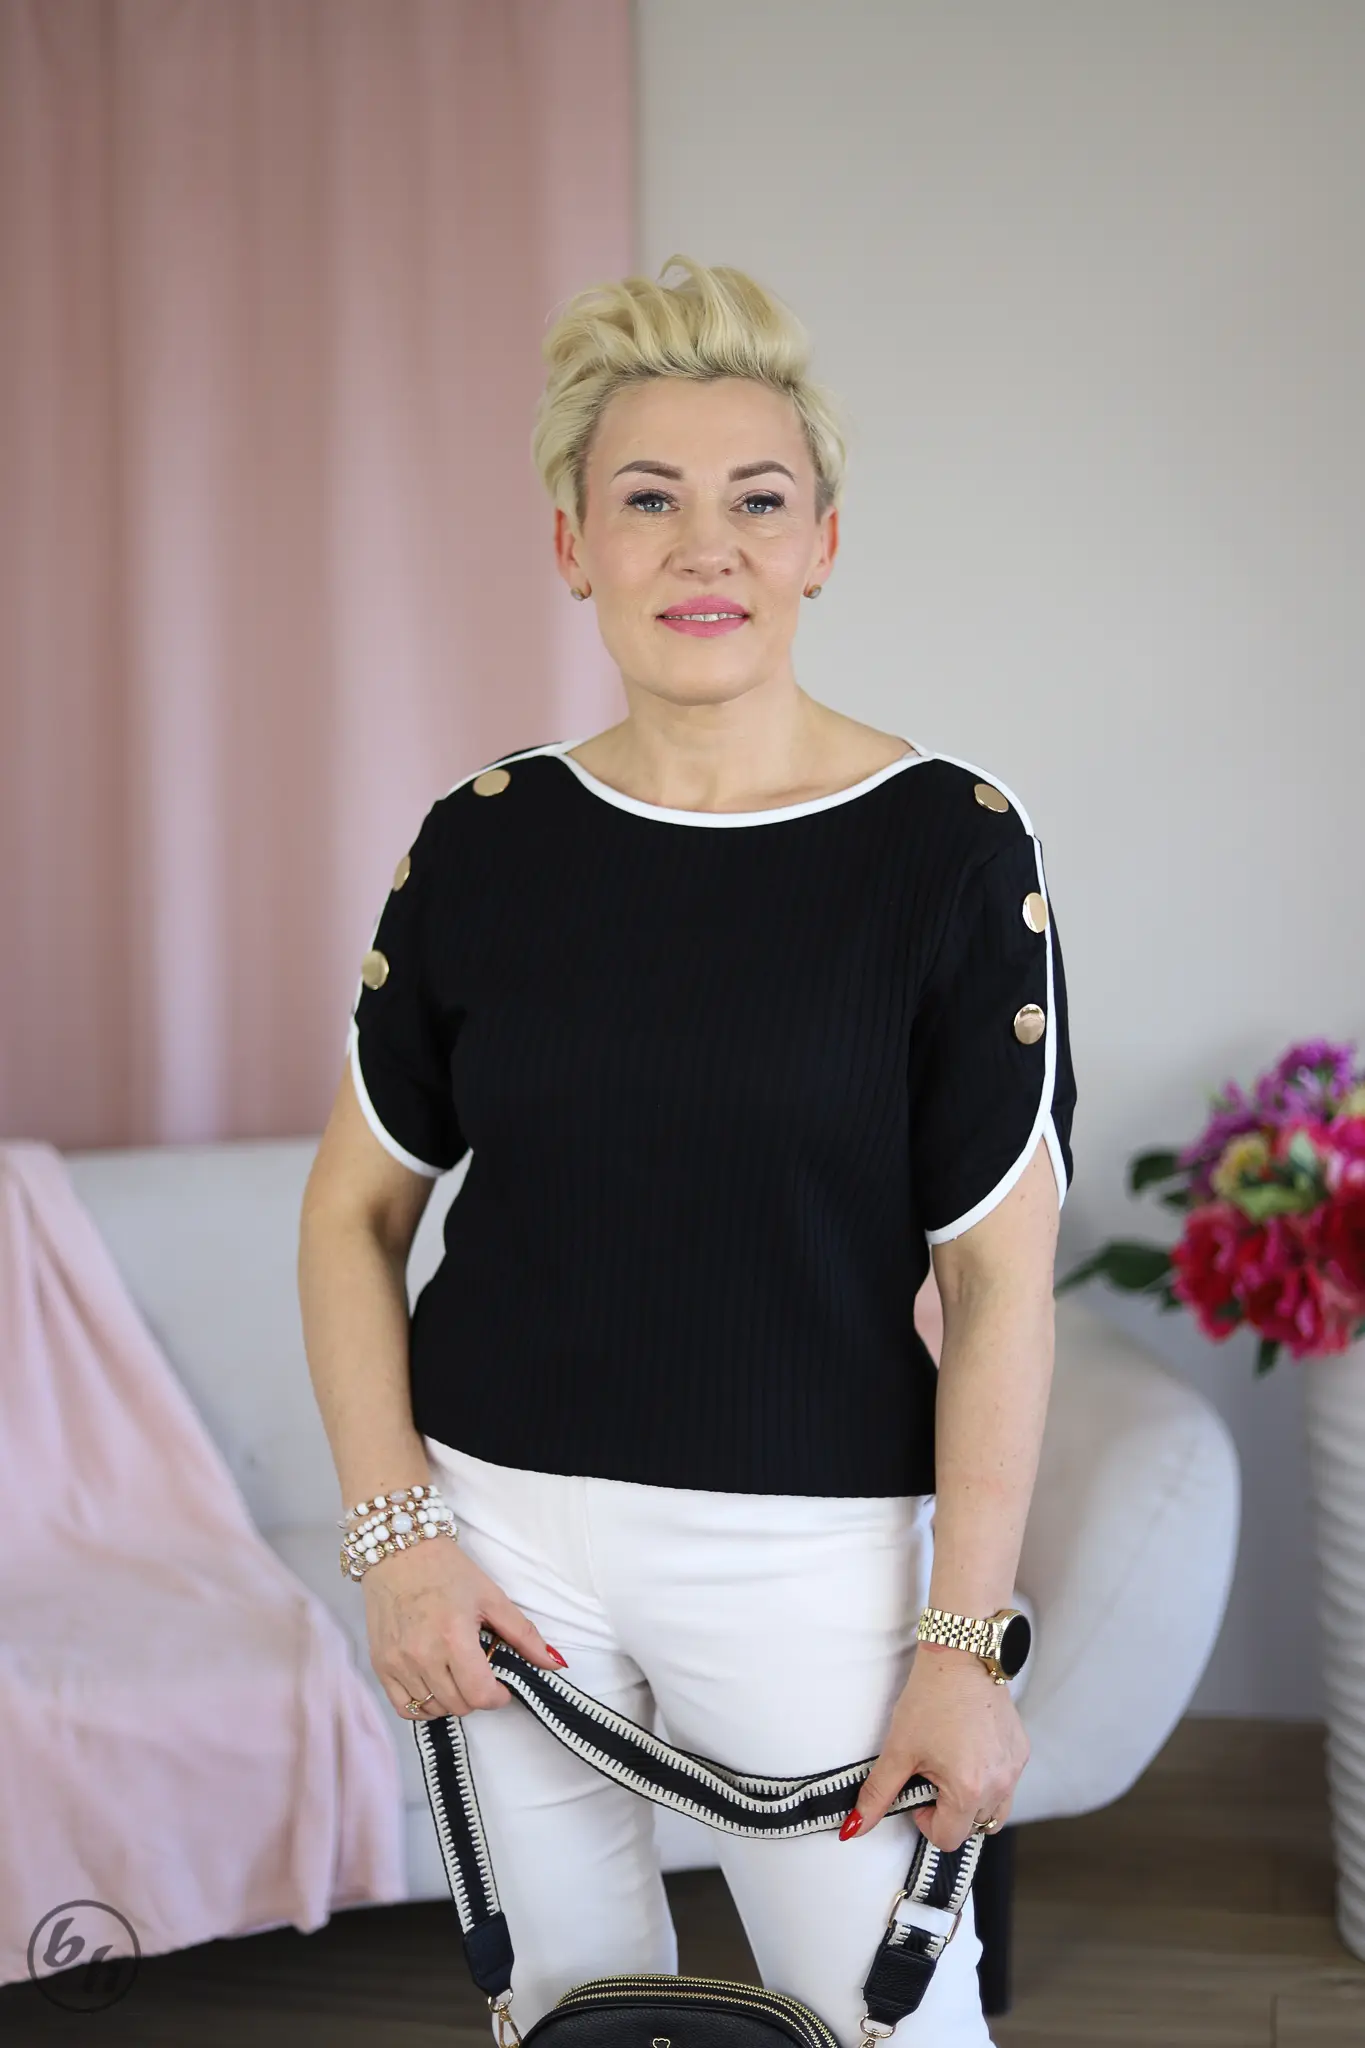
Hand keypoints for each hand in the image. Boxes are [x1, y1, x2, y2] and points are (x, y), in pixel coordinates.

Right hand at [363, 1536, 566, 1719]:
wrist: (398, 1552)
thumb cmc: (447, 1570)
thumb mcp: (491, 1596)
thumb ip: (524, 1634)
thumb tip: (554, 1663)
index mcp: (453, 1637)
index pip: (479, 1695)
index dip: (497, 1697)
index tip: (501, 1686)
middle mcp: (423, 1655)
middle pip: (458, 1705)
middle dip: (476, 1696)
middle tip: (479, 1674)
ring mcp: (398, 1662)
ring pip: (432, 1709)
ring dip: (451, 1701)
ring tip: (456, 1676)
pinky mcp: (380, 1664)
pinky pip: (404, 1707)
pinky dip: (423, 1706)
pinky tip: (434, 1686)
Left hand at [841, 1645, 1028, 1852]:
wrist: (962, 1652)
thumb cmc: (931, 1697)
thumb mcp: (898, 1748)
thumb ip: (876, 1794)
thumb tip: (854, 1828)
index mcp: (968, 1790)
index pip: (948, 1838)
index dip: (926, 1820)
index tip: (917, 1789)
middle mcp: (999, 1785)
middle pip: (973, 1828)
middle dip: (950, 1811)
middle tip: (933, 1774)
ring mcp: (1015, 1769)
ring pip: (994, 1810)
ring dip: (972, 1801)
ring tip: (952, 1764)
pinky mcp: (1022, 1751)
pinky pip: (1007, 1783)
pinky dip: (988, 1778)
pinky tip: (969, 1748)